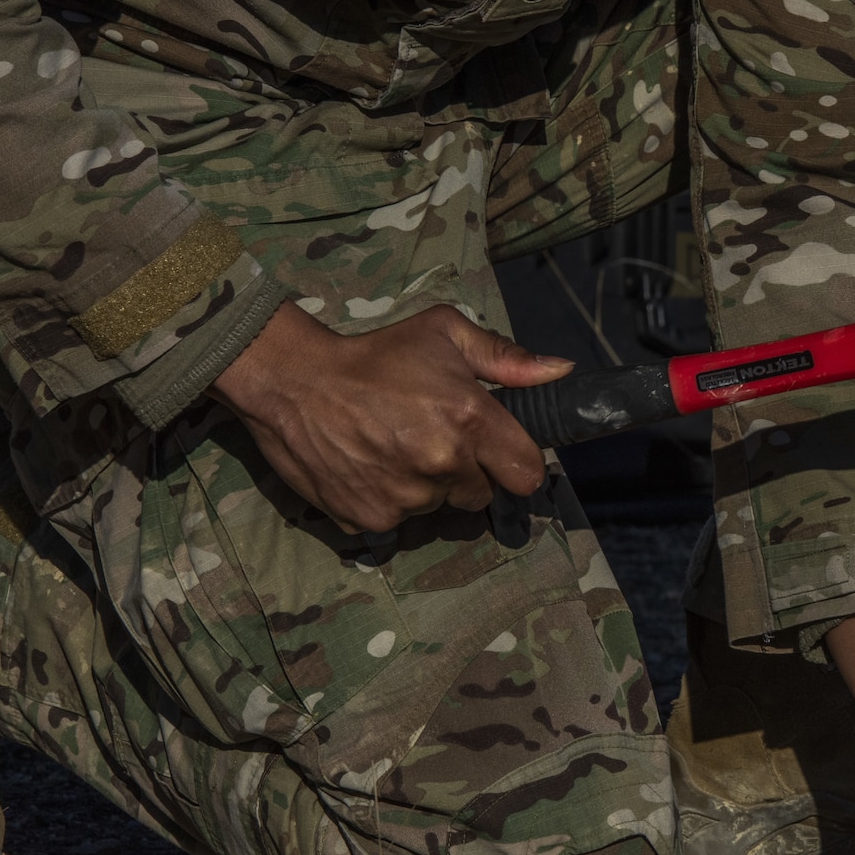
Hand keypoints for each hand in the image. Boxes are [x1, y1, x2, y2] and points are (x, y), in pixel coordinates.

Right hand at [207, 301, 571, 533]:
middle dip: (467, 473)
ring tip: (392, 446)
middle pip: (482, 494)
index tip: (498, 452)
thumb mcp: (443, 334)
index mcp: (470, 419)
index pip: (527, 473)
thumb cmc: (375, 353)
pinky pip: (398, 520)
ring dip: (426, 486)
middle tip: (431, 439)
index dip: (515, 463)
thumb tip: (561, 372)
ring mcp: (406, 496)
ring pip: (438, 506)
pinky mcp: (370, 518)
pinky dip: (388, 499)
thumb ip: (507, 358)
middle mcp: (443, 463)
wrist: (292, 380)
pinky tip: (367, 465)